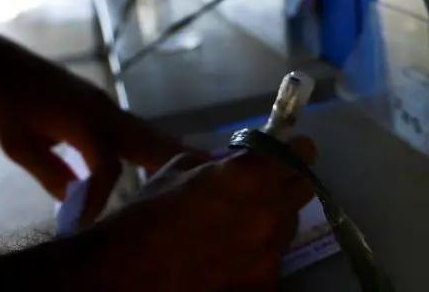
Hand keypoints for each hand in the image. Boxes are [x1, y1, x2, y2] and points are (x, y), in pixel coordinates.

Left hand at [0, 41, 188, 223]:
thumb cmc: (4, 103)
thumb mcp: (18, 146)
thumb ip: (51, 174)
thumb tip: (77, 203)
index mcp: (82, 120)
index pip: (108, 166)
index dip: (101, 196)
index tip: (83, 221)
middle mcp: (103, 110)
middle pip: (148, 141)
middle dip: (178, 161)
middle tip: (214, 174)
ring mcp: (106, 105)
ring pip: (147, 132)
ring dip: (173, 150)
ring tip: (205, 166)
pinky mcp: (102, 105)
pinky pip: (136, 128)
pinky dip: (155, 144)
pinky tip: (165, 156)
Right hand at [75, 139, 317, 290]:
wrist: (126, 275)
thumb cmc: (146, 215)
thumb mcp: (177, 169)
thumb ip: (218, 164)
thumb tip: (234, 163)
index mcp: (250, 176)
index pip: (302, 152)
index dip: (292, 151)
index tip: (280, 156)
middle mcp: (270, 213)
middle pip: (302, 190)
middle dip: (284, 185)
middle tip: (259, 192)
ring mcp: (269, 255)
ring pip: (286, 229)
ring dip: (268, 225)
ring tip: (234, 233)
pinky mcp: (263, 287)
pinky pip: (269, 265)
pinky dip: (253, 261)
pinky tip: (225, 262)